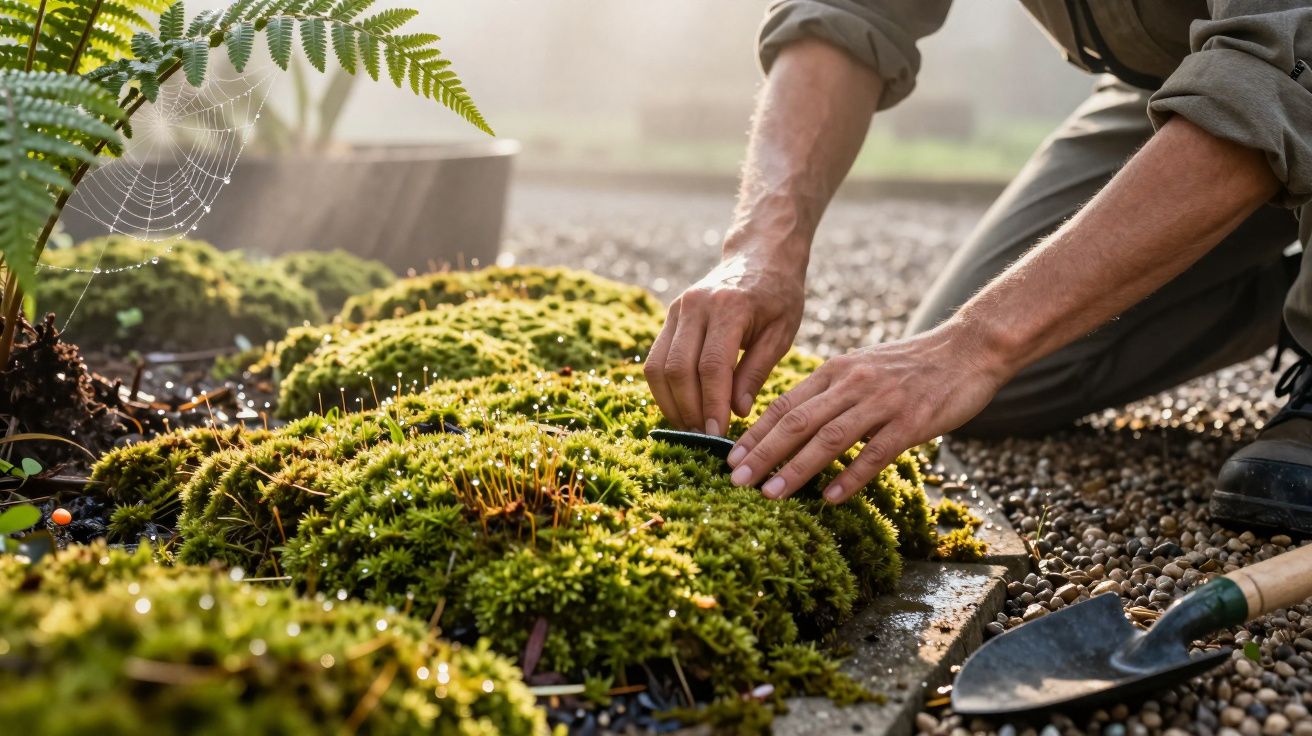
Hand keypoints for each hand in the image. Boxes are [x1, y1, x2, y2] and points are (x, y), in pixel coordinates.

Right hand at [644, 248, 804, 434]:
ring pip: (658, 366)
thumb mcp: (782, 332)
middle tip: (703, 438)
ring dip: (670, 403)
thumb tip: (737, 412)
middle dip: (688, 409)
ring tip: (690, 428)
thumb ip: (757, 371)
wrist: (758, 256)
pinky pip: (655, 359)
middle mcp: (695, 305)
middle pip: (678, 368)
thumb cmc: (778, 296)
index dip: (711, 404)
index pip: (712, 366)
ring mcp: (677, 309)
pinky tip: (681, 408)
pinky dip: (664, 389)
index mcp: (729, 306)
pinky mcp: (669, 317)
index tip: (718, 434)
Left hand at [725, 322, 1010, 502]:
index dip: (755, 433)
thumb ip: (830, 393)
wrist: (968, 349)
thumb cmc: (912, 366)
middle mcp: (852, 383)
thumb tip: (793, 425)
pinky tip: (831, 498)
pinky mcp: (912, 420)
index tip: (729, 458)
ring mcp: (882, 401)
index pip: (784, 403)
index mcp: (836, 370)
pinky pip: (875, 452)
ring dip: (796, 468)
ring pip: (829, 438)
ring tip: (771, 494)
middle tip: (735, 481)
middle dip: (762, 453)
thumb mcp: (862, 368)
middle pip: (796, 421)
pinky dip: (851, 476)